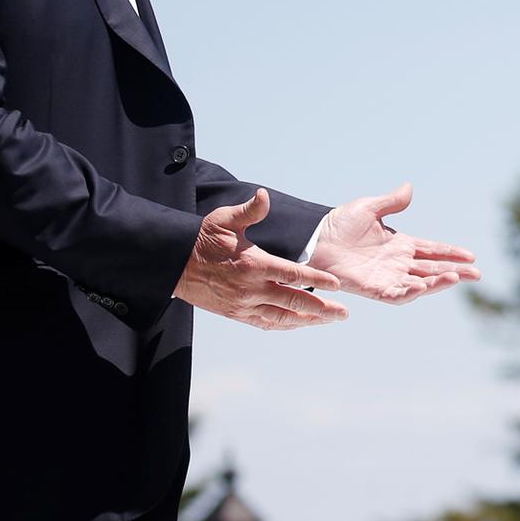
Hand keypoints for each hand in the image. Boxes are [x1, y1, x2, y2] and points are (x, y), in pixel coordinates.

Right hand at [175, 188, 349, 329]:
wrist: (176, 264)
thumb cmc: (204, 239)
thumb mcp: (225, 219)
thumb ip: (249, 210)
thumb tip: (263, 196)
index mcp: (254, 264)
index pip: (293, 274)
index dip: (317, 279)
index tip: (337, 285)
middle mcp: (251, 288)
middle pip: (294, 301)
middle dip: (321, 308)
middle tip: (343, 313)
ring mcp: (244, 304)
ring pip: (283, 317)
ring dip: (308, 320)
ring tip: (329, 320)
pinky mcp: (237, 314)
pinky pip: (266, 323)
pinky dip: (286, 324)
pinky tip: (300, 324)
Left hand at [309, 184, 480, 304]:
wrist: (313, 238)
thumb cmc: (338, 224)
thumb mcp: (369, 208)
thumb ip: (392, 202)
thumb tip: (409, 187)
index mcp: (400, 244)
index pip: (432, 250)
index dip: (451, 253)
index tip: (471, 256)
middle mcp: (397, 263)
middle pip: (432, 269)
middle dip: (455, 272)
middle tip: (477, 274)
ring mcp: (386, 277)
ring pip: (419, 284)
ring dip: (437, 283)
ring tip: (454, 278)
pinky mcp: (372, 288)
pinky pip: (394, 294)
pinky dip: (409, 293)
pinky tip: (423, 287)